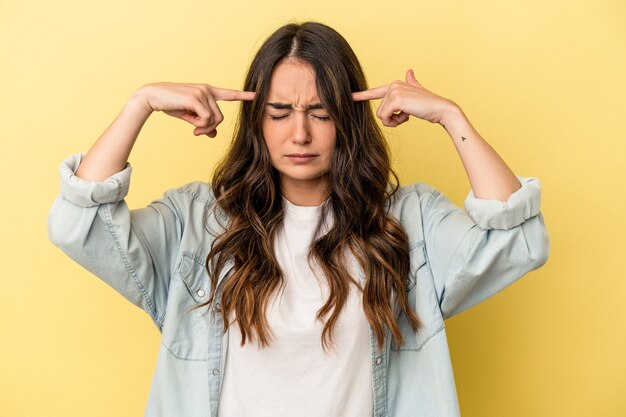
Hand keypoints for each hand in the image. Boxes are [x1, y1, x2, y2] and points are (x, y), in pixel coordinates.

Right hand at [133, 82, 255, 136]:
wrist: (152, 97)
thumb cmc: (170, 105)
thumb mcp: (190, 117)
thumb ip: (203, 123)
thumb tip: (213, 135)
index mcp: (207, 91)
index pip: (228, 94)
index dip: (242, 96)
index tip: (256, 96)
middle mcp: (207, 90)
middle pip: (220, 117)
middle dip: (210, 128)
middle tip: (197, 132)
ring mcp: (203, 92)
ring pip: (215, 119)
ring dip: (204, 128)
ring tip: (192, 127)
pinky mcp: (196, 97)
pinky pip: (207, 119)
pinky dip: (200, 126)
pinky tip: (190, 124)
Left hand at [352, 69, 456, 126]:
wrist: (440, 109)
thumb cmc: (428, 104)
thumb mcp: (417, 91)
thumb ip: (411, 82)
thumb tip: (409, 70)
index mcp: (395, 85)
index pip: (375, 92)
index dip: (361, 95)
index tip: (350, 96)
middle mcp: (393, 86)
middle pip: (380, 110)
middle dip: (392, 118)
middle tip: (407, 115)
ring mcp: (394, 91)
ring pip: (382, 115)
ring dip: (394, 121)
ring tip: (408, 115)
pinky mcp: (396, 99)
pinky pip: (385, 117)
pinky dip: (395, 122)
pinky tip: (407, 117)